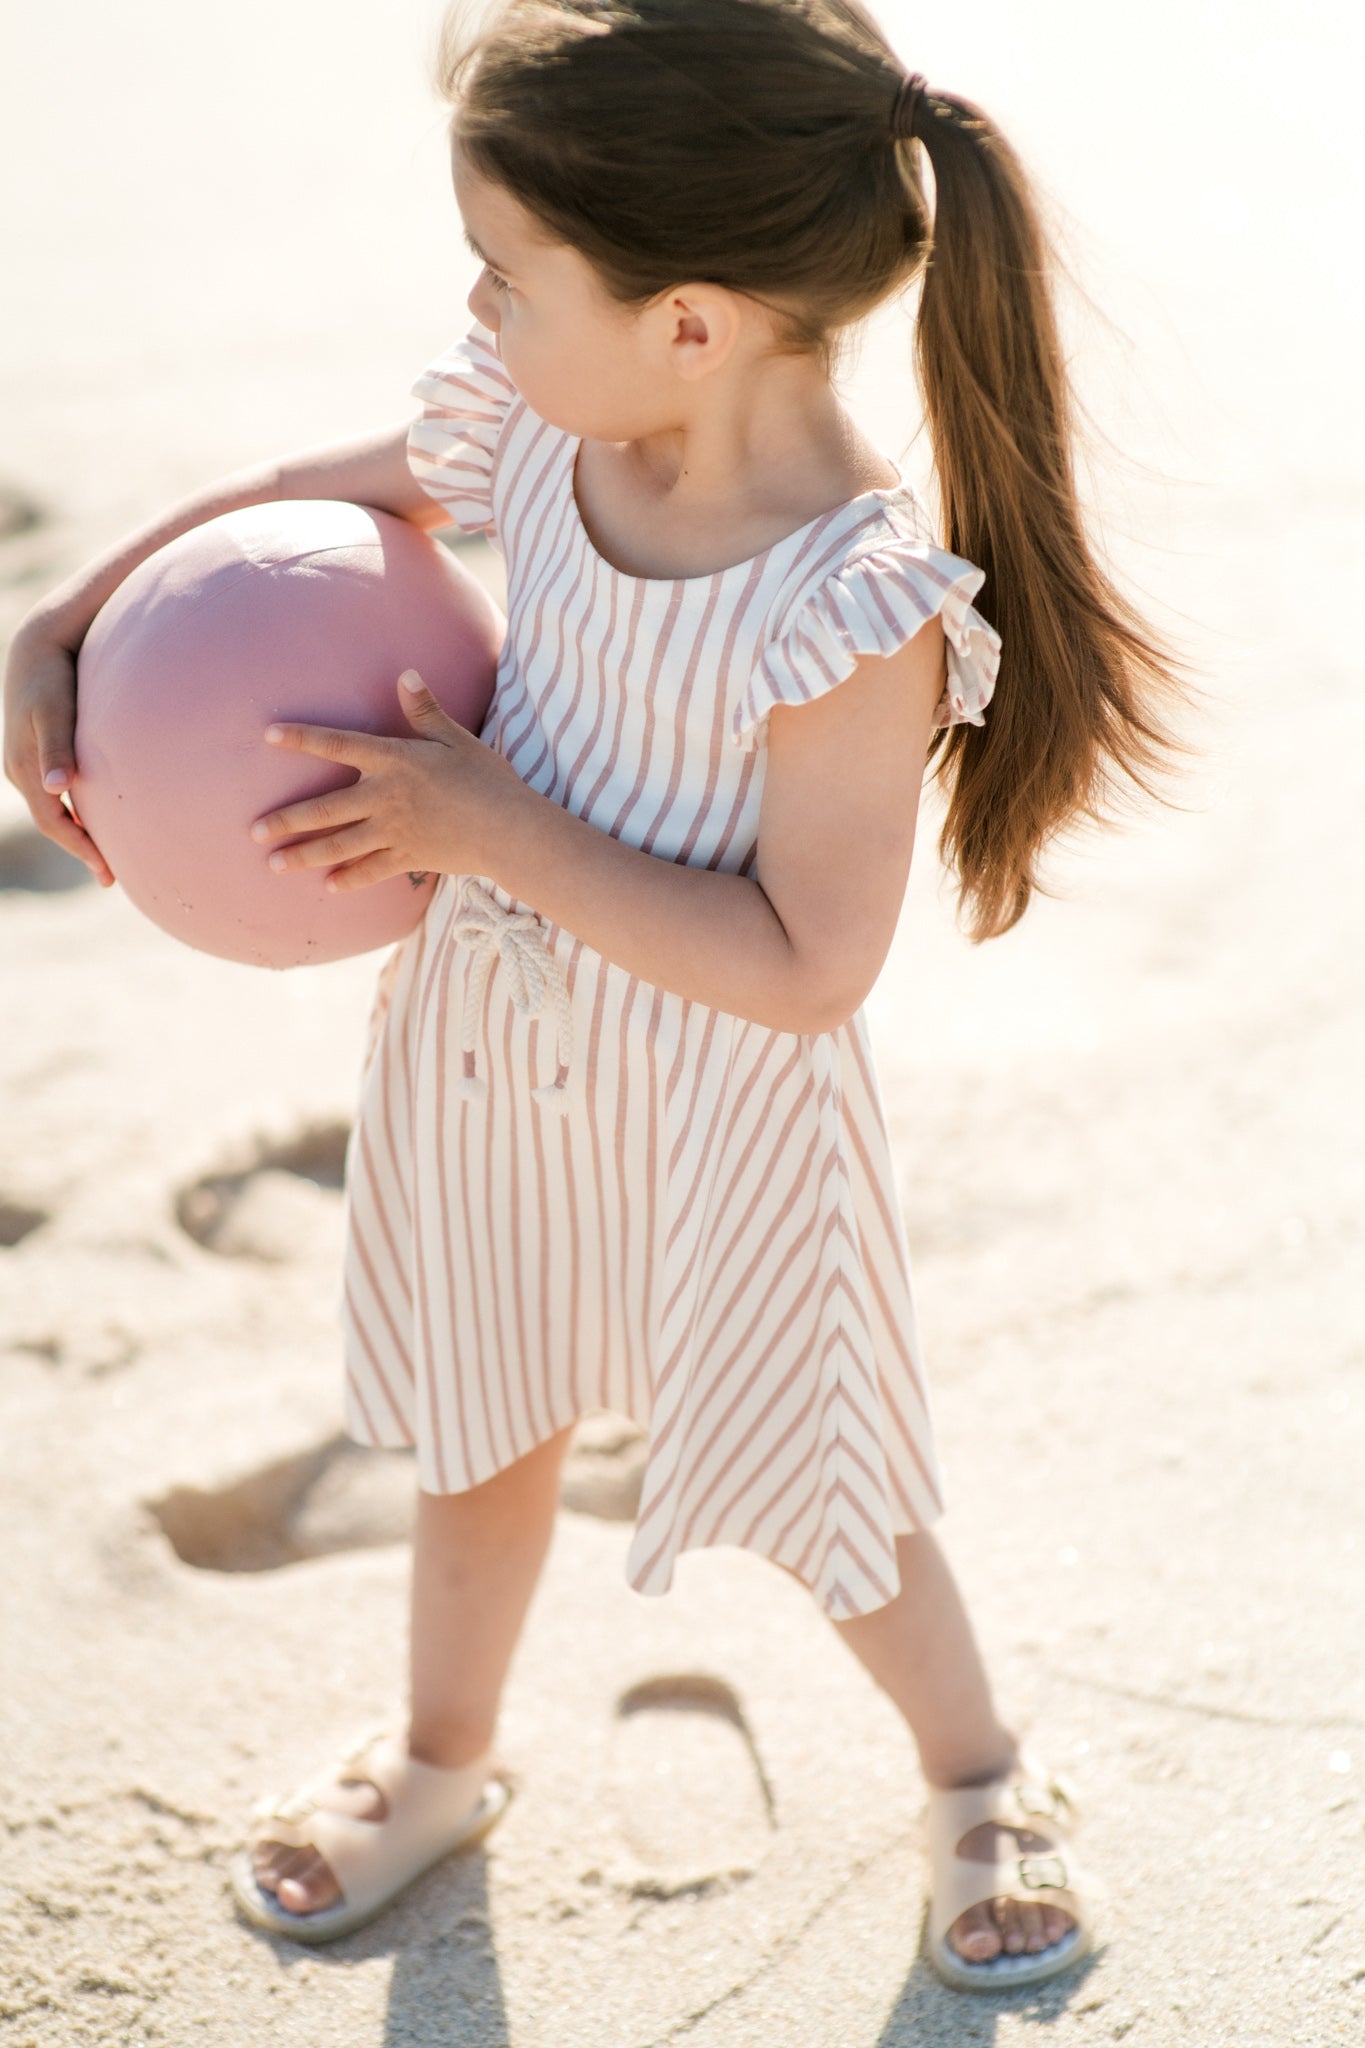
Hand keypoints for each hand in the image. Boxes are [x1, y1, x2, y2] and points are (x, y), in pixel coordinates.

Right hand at [2, 623, 115, 885]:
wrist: (38, 647)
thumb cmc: (53, 678)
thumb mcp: (55, 712)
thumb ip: (57, 748)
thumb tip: (56, 787)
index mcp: (26, 767)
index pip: (54, 822)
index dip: (80, 849)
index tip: (107, 873)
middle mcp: (22, 770)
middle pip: (52, 823)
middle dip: (80, 850)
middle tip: (111, 878)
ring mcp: (27, 763)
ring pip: (53, 811)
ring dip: (77, 834)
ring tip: (106, 857)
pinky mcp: (37, 755)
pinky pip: (55, 795)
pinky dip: (74, 812)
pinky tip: (95, 820)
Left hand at [251, 670, 520, 891]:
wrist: (511, 830)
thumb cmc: (489, 779)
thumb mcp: (458, 739)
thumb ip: (426, 711)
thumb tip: (406, 674)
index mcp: (395, 761)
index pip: (339, 745)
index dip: (303, 739)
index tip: (269, 736)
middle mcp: (386, 797)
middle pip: (326, 809)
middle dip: (287, 821)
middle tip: (254, 831)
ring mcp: (394, 831)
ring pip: (339, 845)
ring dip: (304, 855)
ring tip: (274, 864)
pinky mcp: (408, 857)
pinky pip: (371, 870)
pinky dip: (349, 878)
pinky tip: (329, 885)